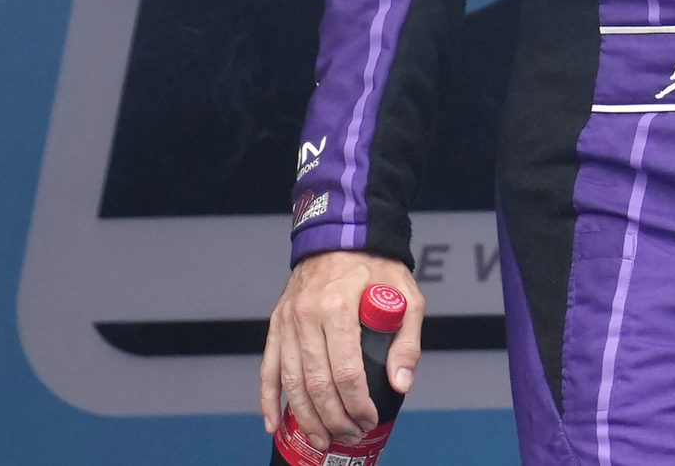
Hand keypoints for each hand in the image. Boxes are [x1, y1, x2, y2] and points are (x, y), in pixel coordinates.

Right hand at [261, 250, 422, 443]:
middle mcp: (308, 314)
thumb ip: (407, 340)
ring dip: (305, 417)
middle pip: (316, 382)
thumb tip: (400, 383)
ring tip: (322, 439)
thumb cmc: (376, 266)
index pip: (346, 370)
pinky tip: (274, 423)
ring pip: (290, 381)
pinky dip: (268, 400)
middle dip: (334, 417)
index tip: (368, 418)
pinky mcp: (276, 324)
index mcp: (339, 306)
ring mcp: (287, 320)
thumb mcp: (406, 295)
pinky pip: (268, 368)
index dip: (357, 403)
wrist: (342, 235)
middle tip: (350, 434)